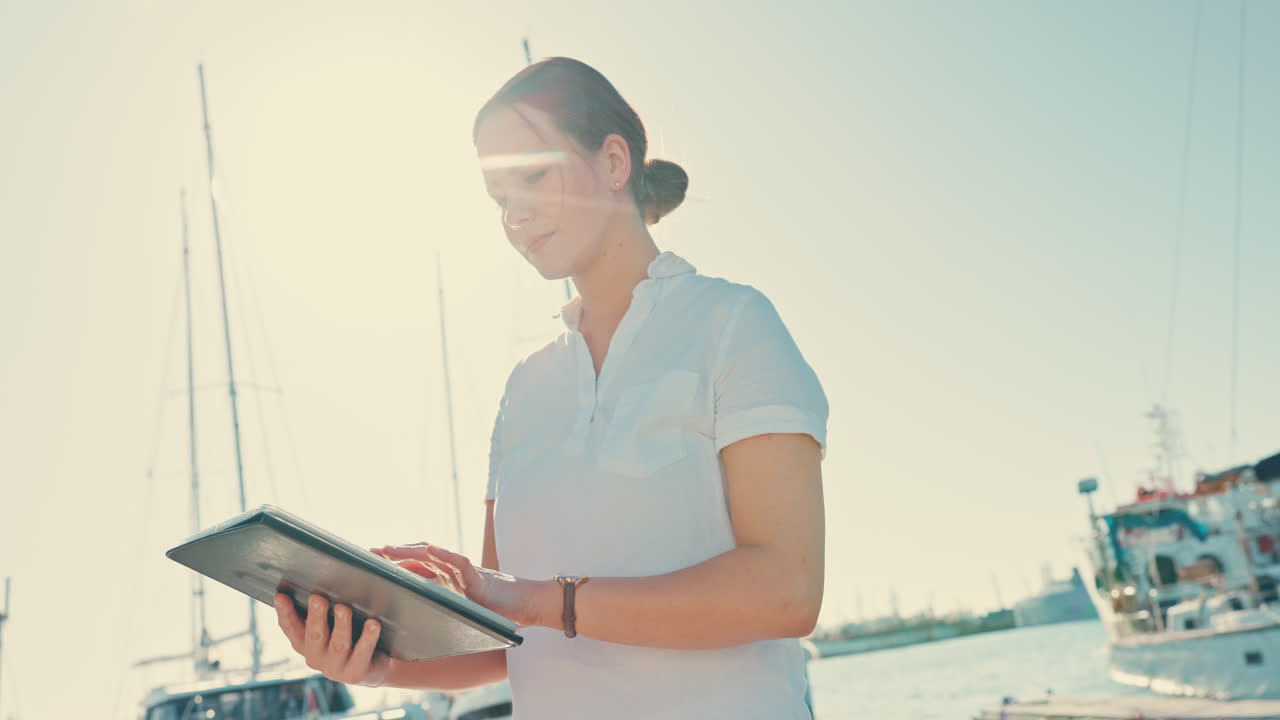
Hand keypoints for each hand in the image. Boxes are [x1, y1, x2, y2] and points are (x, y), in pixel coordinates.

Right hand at [273, 592, 391, 686]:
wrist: (373, 665)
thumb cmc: (351, 631)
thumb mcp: (335, 616)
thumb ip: (330, 597)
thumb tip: (345, 558)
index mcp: (304, 642)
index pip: (290, 627)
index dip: (284, 612)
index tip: (280, 595)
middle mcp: (315, 656)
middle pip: (314, 634)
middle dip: (315, 615)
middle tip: (317, 597)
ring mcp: (335, 667)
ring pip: (338, 643)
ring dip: (341, 625)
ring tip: (344, 608)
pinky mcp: (355, 673)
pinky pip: (362, 653)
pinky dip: (368, 637)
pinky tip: (374, 624)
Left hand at [373, 543, 550, 627]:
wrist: (525, 606)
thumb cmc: (494, 612)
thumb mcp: (459, 613)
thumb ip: (439, 613)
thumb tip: (409, 627)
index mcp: (445, 581)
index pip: (414, 569)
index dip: (392, 565)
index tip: (368, 564)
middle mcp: (451, 572)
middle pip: (417, 559)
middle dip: (392, 555)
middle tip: (367, 554)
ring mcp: (463, 572)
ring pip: (432, 556)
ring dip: (408, 552)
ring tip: (387, 550)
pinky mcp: (477, 576)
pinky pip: (459, 562)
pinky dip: (445, 555)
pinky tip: (430, 551)